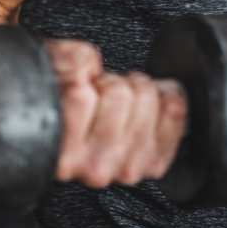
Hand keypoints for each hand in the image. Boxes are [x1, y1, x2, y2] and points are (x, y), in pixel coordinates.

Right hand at [45, 39, 187, 186]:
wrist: (88, 129)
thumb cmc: (68, 104)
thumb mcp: (52, 74)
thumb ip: (60, 60)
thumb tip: (83, 60)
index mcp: (61, 153)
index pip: (80, 98)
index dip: (82, 76)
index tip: (81, 84)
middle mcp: (94, 167)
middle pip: (119, 95)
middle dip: (113, 81)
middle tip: (103, 92)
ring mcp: (127, 167)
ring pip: (146, 97)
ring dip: (137, 88)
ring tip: (122, 100)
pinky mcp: (155, 162)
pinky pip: (174, 109)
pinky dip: (165, 96)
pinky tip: (146, 106)